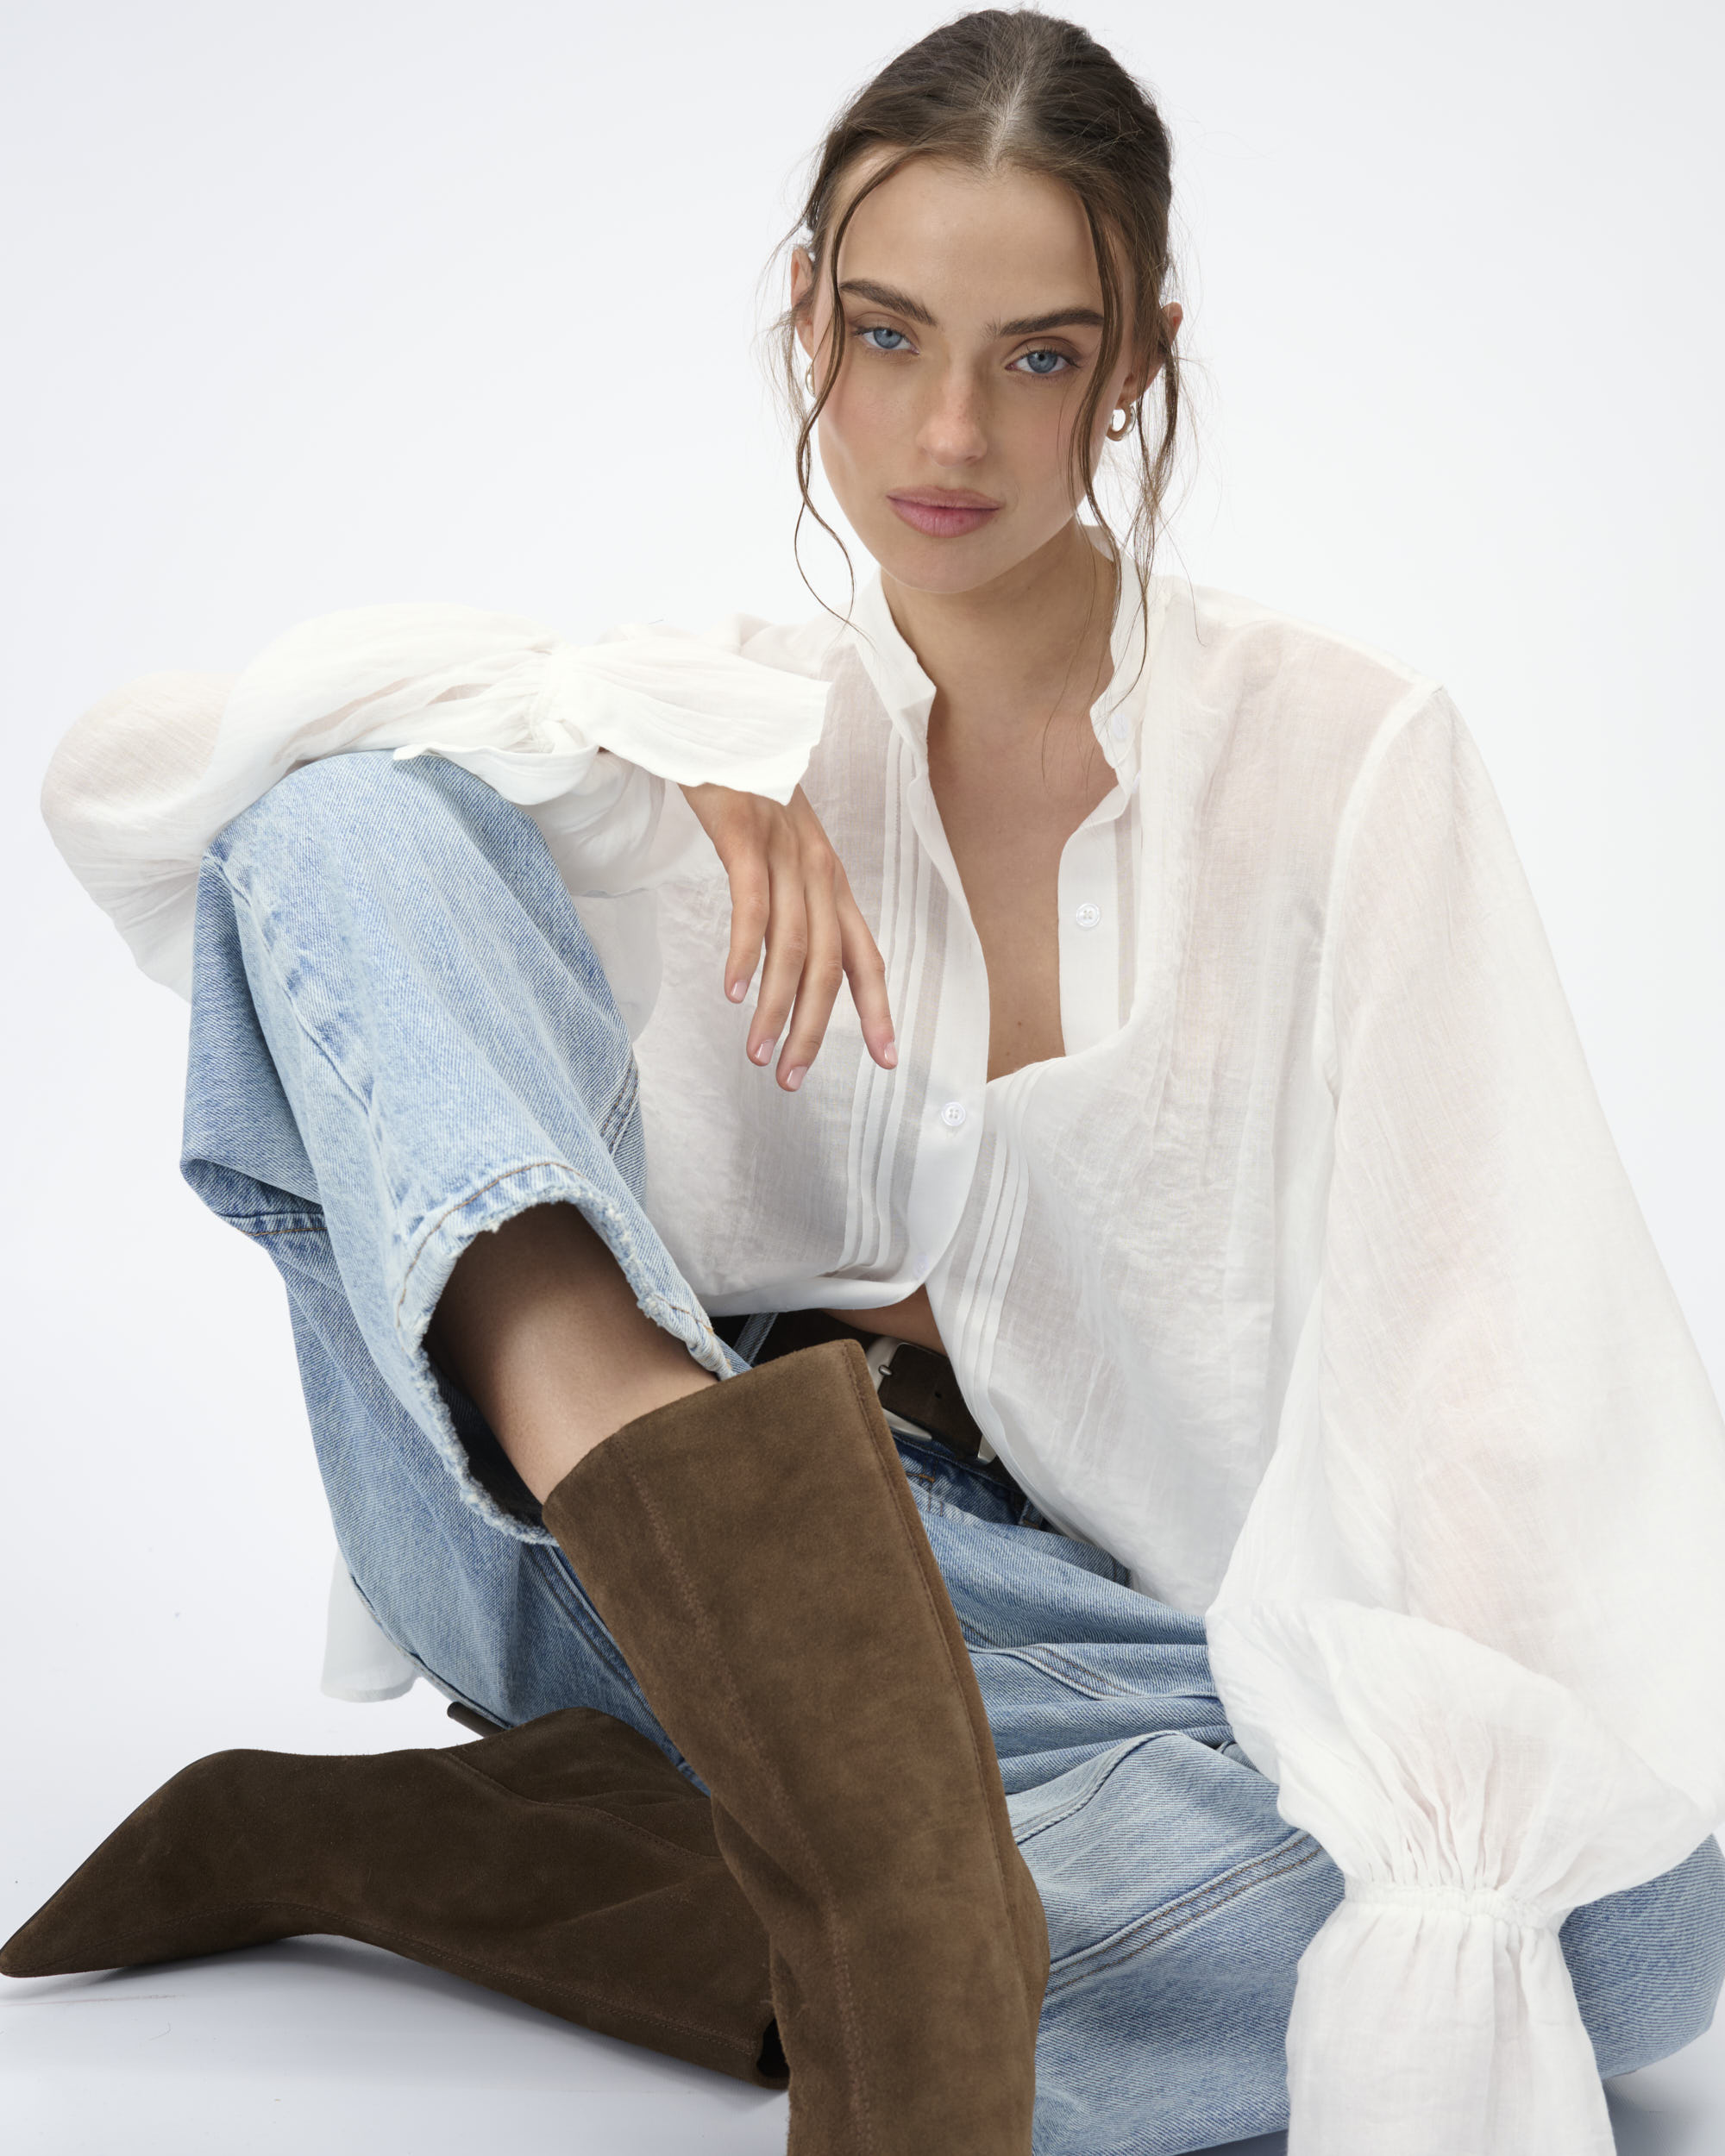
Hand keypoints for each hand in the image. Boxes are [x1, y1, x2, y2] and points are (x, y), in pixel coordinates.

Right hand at [682, 782, 895, 1091]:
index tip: (887, 1059)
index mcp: (828, 875)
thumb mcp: (772, 844)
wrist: (705, 714)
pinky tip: (732, 993)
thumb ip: (781, 895)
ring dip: (775, 1009)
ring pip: (794, 947)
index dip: (877, 1009)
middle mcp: (817, 865)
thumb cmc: (736, 787)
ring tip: (758, 1053)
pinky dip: (744, 954)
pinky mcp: (742, 830)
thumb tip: (771, 957)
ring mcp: (783, 847)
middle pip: (832, 965)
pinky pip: (752, 905)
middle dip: (814, 1030)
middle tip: (790, 1079)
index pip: (864, 953)